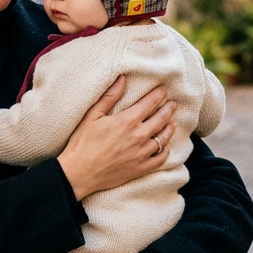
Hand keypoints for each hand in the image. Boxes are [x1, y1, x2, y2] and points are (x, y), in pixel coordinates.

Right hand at [57, 81, 175, 199]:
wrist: (79, 173)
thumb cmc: (82, 143)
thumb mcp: (92, 116)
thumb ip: (109, 97)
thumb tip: (122, 79)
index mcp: (127, 121)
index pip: (150, 103)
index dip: (158, 94)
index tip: (163, 89)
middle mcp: (138, 136)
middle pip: (161, 119)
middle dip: (168, 109)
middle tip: (173, 103)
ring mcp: (141, 154)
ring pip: (163, 138)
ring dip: (170, 129)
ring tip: (173, 123)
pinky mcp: (140, 168)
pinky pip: (160, 159)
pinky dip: (165, 151)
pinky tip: (165, 147)